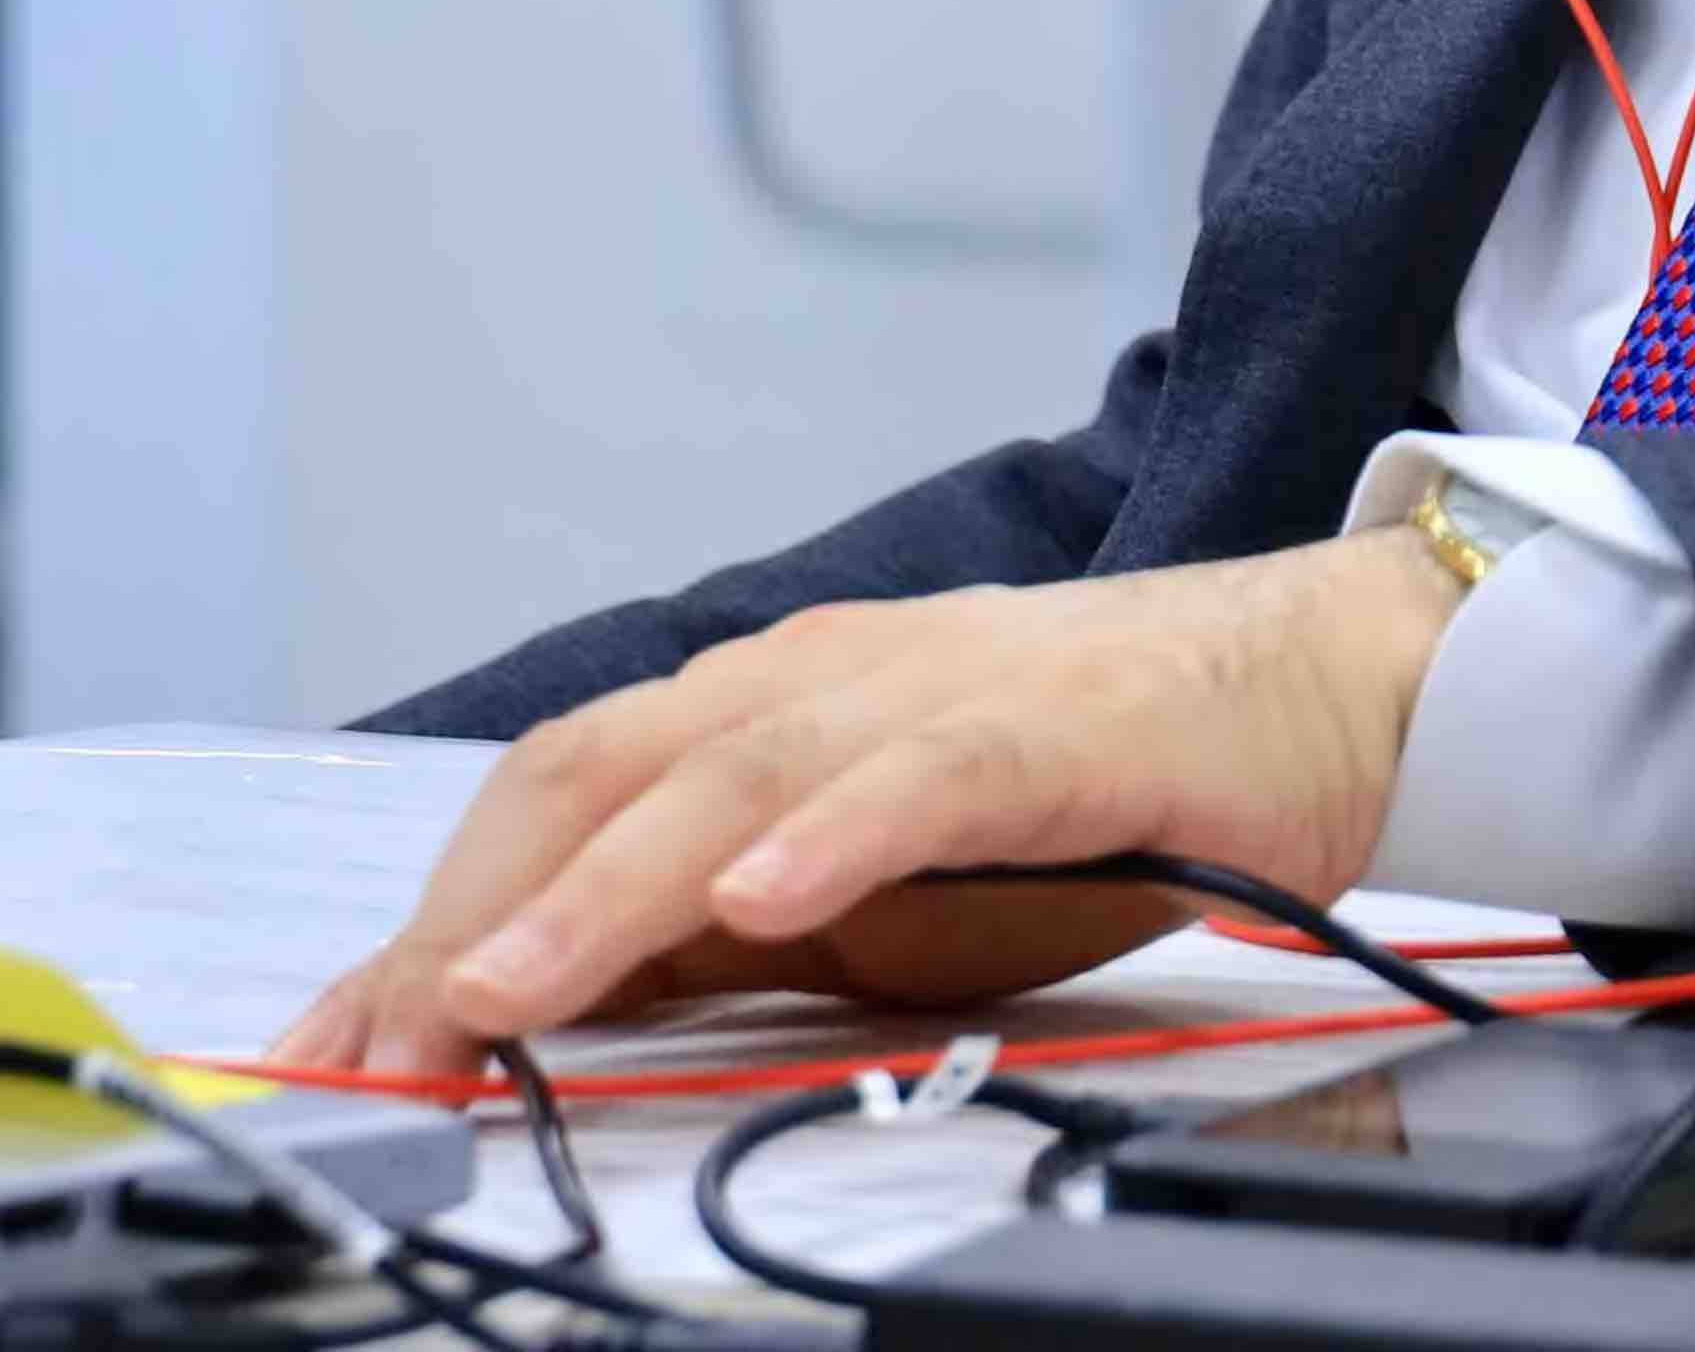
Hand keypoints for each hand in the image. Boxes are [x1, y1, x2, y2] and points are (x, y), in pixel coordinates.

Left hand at [270, 529, 1463, 1088]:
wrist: (1325, 687)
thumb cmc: (1101, 788)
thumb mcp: (882, 883)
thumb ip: (736, 920)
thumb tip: (567, 1002)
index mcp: (778, 705)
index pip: (570, 790)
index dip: (444, 908)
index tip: (346, 1043)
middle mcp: (835, 673)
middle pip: (613, 765)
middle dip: (480, 906)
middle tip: (384, 1039)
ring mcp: (943, 686)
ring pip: (740, 767)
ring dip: (607, 884)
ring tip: (507, 985)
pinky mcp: (1061, 724)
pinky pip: (927, 773)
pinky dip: (832, 835)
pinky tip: (761, 896)